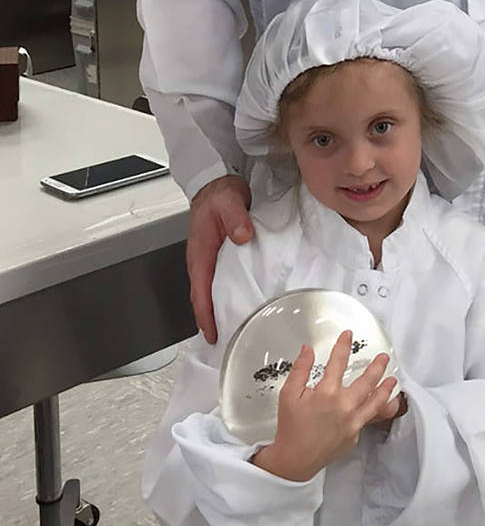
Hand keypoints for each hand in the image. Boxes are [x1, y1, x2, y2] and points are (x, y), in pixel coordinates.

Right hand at [188, 174, 252, 343]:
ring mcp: (210, 261)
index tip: (211, 333)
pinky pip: (221, 282)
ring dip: (219, 311)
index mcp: (200, 253)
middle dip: (211, 321)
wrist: (216, 184)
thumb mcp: (228, 201)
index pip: (200, 290)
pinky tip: (240, 304)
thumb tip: (242, 236)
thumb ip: (236, 218)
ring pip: (212, 292)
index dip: (204, 314)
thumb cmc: (219, 194)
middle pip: (204, 298)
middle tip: (226, 342)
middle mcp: (202, 261)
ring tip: (234, 330)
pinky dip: (227, 297)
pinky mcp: (220, 258)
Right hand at [251, 332, 399, 482]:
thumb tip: (307, 350)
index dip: (343, 346)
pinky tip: (374, 405)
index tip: (348, 335)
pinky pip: (366, 419)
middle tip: (383, 358)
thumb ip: (300, 369)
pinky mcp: (355, 435)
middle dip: (377, 366)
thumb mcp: (289, 395)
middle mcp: (344, 406)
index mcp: (327, 393)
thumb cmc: (291, 429)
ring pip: (375, 402)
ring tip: (392, 380)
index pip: (338, 362)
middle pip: (367, 380)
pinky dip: (373, 410)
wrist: (295, 460)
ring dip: (385, 389)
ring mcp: (352, 422)